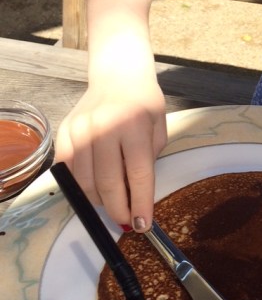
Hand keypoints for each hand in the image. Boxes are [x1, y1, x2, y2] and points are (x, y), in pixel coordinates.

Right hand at [55, 78, 166, 231]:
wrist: (118, 74)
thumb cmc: (144, 103)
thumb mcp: (159, 128)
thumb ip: (150, 160)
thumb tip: (137, 196)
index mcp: (134, 126)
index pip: (138, 175)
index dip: (141, 204)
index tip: (143, 225)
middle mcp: (104, 129)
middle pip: (108, 184)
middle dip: (118, 210)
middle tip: (127, 222)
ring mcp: (80, 130)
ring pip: (86, 182)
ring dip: (100, 201)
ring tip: (113, 203)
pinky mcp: (64, 132)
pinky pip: (69, 171)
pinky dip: (81, 185)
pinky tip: (95, 187)